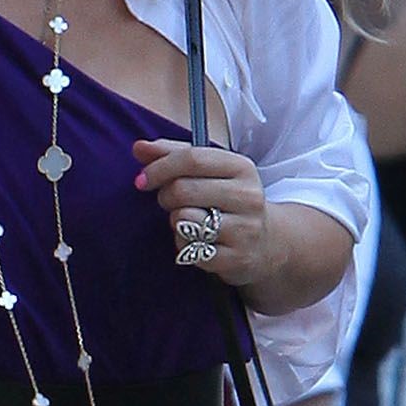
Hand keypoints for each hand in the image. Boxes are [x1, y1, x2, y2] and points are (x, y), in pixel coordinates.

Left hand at [133, 140, 271, 282]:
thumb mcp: (209, 172)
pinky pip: (189, 248)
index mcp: (241, 167)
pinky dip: (183, 244)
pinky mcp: (235, 258)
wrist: (265, 242)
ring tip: (188, 221)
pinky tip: (197, 242)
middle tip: (169, 202)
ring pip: (184, 219)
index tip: (141, 179)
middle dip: (165, 196)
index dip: (159, 167)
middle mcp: (248, 196)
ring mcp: (244, 229)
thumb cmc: (226, 200)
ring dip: (175, 221)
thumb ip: (173, 155)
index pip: (192, 158)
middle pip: (183, 189)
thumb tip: (139, 147)